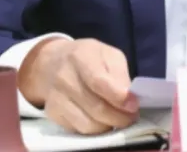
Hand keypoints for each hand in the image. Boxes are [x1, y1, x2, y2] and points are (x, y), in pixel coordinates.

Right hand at [21, 38, 138, 134]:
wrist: (52, 62)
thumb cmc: (88, 58)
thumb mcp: (108, 55)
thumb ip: (120, 75)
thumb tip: (130, 99)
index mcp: (81, 57)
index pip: (99, 82)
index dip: (119, 98)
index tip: (134, 106)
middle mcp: (64, 78)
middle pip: (96, 108)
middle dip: (119, 117)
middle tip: (131, 117)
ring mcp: (56, 98)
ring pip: (88, 125)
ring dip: (108, 126)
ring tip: (117, 119)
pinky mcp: (53, 114)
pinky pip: (79, 130)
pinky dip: (95, 130)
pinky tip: (101, 120)